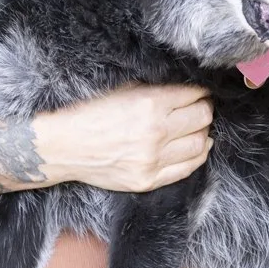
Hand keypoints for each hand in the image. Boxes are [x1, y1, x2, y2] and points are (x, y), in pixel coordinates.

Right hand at [32, 82, 213, 192]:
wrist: (64, 146)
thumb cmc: (89, 111)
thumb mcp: (122, 87)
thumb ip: (155, 87)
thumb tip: (184, 86)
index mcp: (150, 103)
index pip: (194, 94)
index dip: (201, 90)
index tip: (200, 90)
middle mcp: (156, 132)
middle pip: (202, 118)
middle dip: (205, 109)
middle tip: (201, 106)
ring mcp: (153, 160)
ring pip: (200, 144)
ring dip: (203, 132)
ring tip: (198, 126)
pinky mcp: (148, 180)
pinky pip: (187, 168)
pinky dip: (198, 155)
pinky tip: (198, 146)